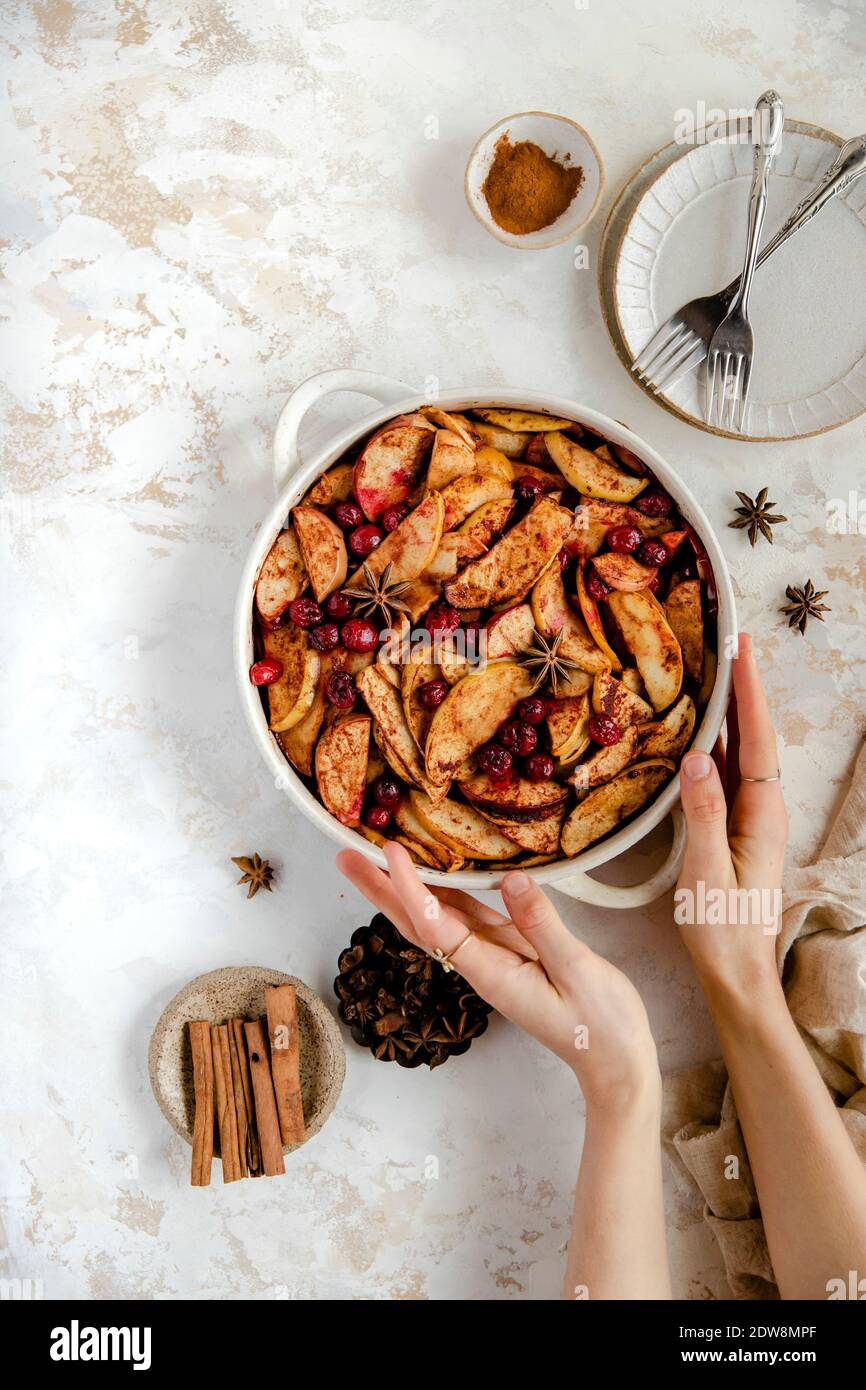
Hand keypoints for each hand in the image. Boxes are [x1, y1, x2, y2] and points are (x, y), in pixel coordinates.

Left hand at [336, 842, 659, 1112]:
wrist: (614, 1061)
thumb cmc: (602, 1024)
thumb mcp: (578, 971)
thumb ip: (543, 926)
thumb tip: (512, 880)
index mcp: (492, 974)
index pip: (437, 926)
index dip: (411, 888)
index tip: (390, 853)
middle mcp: (482, 966)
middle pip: (419, 923)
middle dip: (382, 889)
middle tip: (344, 856)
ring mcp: (493, 960)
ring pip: (439, 918)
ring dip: (406, 889)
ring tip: (375, 858)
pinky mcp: (510, 954)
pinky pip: (470, 918)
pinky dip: (446, 893)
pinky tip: (433, 876)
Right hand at [676, 632, 787, 999]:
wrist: (737, 973)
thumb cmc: (723, 930)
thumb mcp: (709, 873)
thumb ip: (703, 816)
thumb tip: (695, 758)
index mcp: (762, 815)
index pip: (757, 740)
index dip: (749, 692)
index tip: (740, 649)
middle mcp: (761, 809)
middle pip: (754, 736)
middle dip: (744, 688)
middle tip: (728, 642)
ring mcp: (748, 819)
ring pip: (740, 753)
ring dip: (729, 711)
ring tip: (713, 672)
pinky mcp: (731, 829)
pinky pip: (724, 774)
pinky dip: (713, 743)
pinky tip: (696, 731)